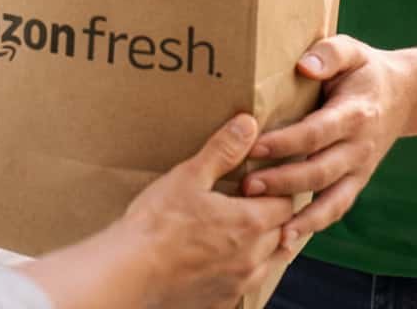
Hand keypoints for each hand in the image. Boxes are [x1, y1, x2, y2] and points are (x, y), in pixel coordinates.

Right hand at [22, 114, 296, 308]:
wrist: (130, 273)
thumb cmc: (157, 224)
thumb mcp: (189, 176)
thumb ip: (223, 150)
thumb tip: (248, 124)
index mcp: (250, 223)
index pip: (286, 203)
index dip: (275, 190)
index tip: (258, 184)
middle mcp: (252, 258)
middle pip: (283, 233)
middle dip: (274, 216)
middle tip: (255, 203)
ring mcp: (238, 283)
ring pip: (270, 262)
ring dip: (265, 245)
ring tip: (248, 232)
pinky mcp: (222, 302)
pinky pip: (247, 284)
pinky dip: (244, 270)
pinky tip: (226, 261)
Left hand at [241, 36, 408, 246]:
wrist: (405, 96)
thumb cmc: (366, 70)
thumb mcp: (352, 49)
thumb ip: (329, 53)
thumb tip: (304, 66)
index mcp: (355, 113)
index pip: (317, 132)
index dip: (286, 142)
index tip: (253, 147)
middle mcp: (359, 146)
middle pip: (319, 170)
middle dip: (282, 181)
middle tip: (246, 186)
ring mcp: (360, 169)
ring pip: (329, 198)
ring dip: (298, 214)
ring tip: (264, 224)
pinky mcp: (356, 182)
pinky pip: (336, 209)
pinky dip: (313, 226)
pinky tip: (286, 239)